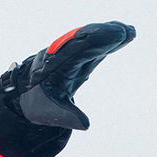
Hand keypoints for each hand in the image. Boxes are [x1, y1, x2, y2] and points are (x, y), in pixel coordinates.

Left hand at [16, 21, 134, 129]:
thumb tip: (85, 124)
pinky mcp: (79, 58)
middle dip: (103, 35)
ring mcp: (72, 55)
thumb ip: (67, 117)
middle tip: (123, 31)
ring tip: (129, 32)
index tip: (111, 36)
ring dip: (109, 34)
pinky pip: (95, 47)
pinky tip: (125, 36)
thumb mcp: (49, 114)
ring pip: (91, 41)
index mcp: (55, 65)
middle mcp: (63, 55)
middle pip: (84, 40)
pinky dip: (109, 42)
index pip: (77, 50)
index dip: (95, 41)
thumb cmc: (38, 105)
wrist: (27, 97)